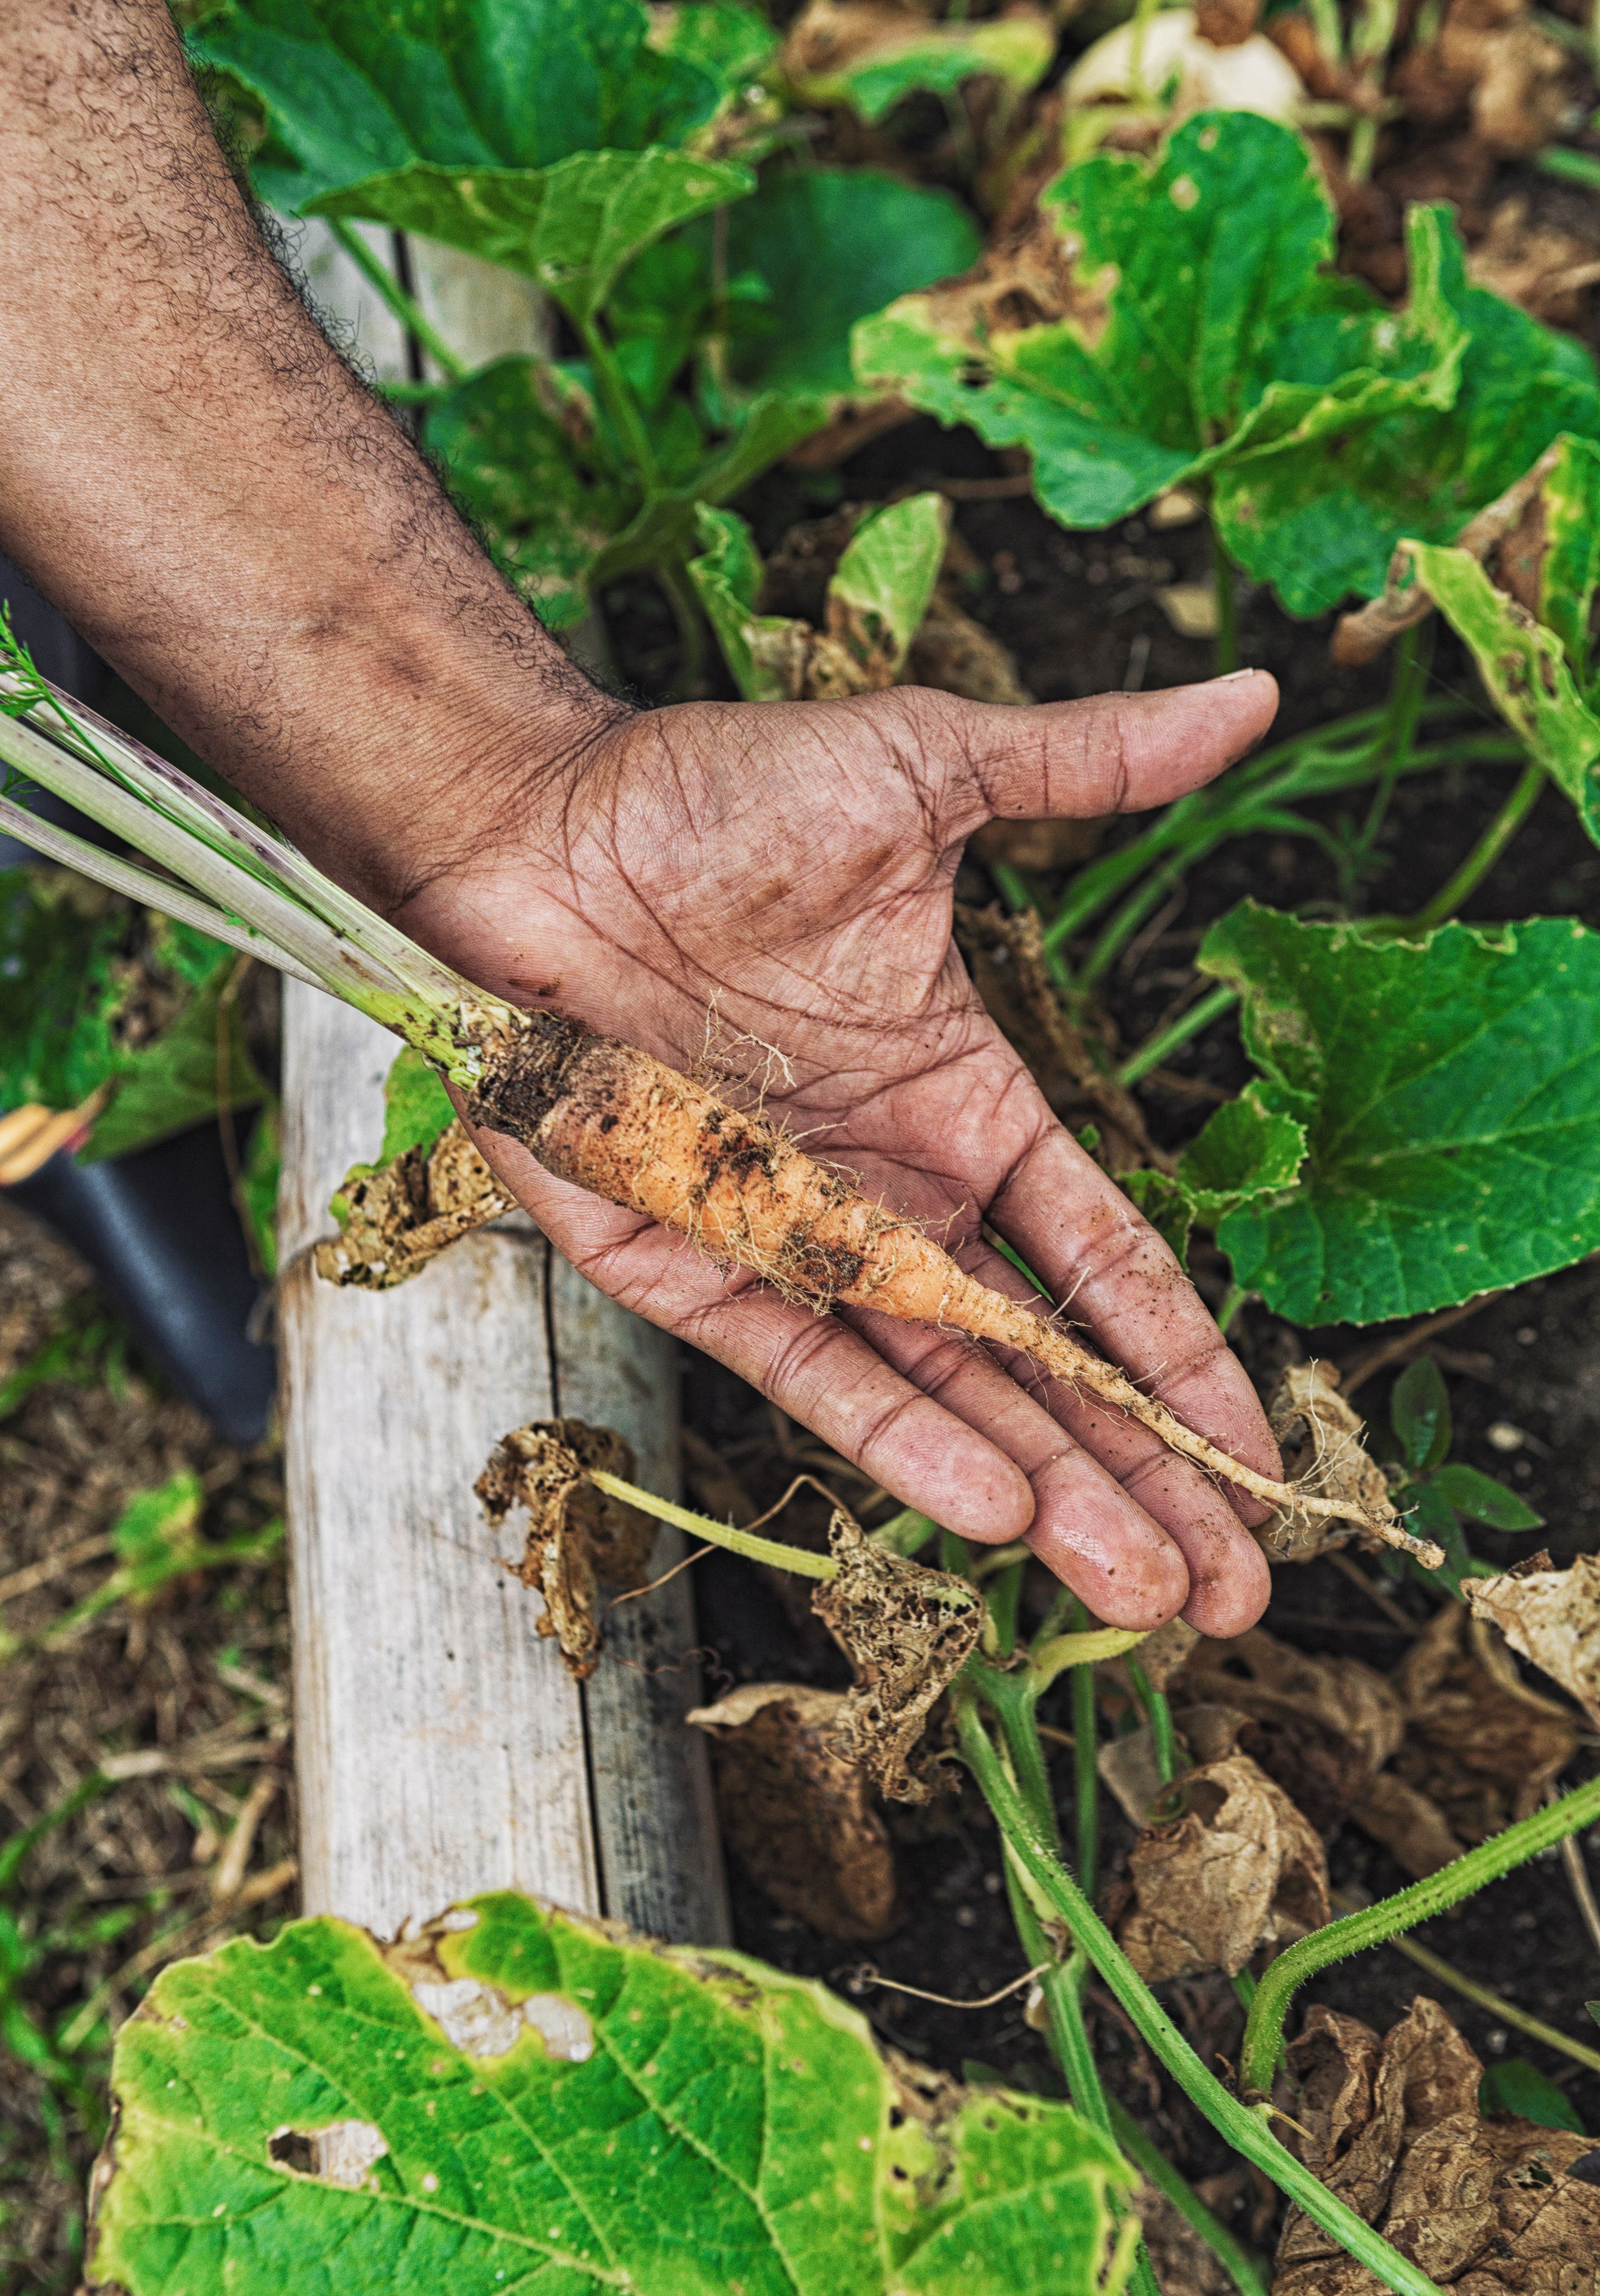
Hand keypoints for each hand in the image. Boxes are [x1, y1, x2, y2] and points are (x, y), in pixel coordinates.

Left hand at [393, 671, 1282, 1634]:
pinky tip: (995, 1506)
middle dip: (1137, 1477)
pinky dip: (896, 1433)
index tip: (1263, 1463)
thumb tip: (1256, 696)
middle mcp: (886, 1194)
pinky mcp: (683, 1261)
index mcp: (960, 1106)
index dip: (1180, 1362)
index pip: (1097, 1262)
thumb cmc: (714, 794)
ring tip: (1144, 1591)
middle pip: (1036, 1364)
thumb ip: (1085, 767)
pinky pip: (804, 1361)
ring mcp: (788, 1237)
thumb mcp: (929, 770)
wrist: (534, 822)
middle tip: (1232, 1596)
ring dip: (1045, 1490)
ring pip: (939, 1391)